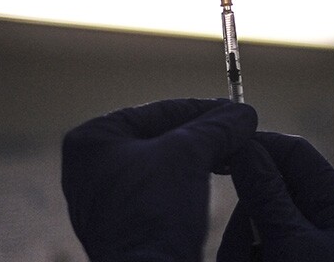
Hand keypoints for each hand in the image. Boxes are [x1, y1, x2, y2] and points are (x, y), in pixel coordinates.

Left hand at [61, 98, 256, 261]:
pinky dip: (188, 181)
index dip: (203, 109)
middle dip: (203, 135)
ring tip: (234, 154)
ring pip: (163, 163)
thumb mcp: (189, 154)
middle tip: (239, 132)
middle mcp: (89, 166)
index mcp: (92, 139)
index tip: (236, 110)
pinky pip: (160, 190)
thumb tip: (244, 113)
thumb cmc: (155, 212)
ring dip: (200, 158)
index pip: (158, 111)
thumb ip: (216, 126)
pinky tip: (216, 178)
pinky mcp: (122, 223)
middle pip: (160, 136)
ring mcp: (103, 197)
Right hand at [217, 132, 333, 261]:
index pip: (296, 153)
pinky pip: (242, 245)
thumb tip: (243, 145)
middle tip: (245, 247)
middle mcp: (319, 217)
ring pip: (248, 217)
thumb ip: (266, 194)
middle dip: (247, 215)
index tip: (224, 148)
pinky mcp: (273, 257)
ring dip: (239, 244)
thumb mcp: (291, 244)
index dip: (261, 145)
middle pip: (266, 186)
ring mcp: (295, 240)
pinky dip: (238, 257)